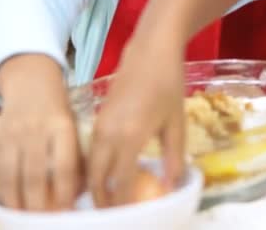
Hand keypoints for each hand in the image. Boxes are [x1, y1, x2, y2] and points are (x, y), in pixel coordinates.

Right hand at [0, 55, 81, 210]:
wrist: (32, 84)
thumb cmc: (60, 112)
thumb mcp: (75, 126)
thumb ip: (76, 155)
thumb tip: (80, 191)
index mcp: (62, 126)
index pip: (64, 165)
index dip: (64, 191)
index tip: (67, 209)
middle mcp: (36, 130)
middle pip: (36, 174)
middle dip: (40, 202)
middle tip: (46, 219)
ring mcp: (13, 134)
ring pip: (12, 175)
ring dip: (19, 200)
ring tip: (26, 216)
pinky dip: (4, 188)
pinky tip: (12, 201)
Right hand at [89, 44, 184, 206]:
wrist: (151, 51)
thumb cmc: (168, 84)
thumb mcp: (176, 123)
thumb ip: (174, 157)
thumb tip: (171, 184)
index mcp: (130, 136)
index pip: (120, 182)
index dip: (124, 202)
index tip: (130, 215)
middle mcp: (108, 133)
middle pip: (96, 177)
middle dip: (102, 199)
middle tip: (113, 214)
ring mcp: (100, 124)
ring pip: (89, 165)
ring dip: (96, 185)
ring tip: (109, 199)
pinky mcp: (97, 117)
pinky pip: (90, 151)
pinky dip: (94, 167)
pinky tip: (107, 173)